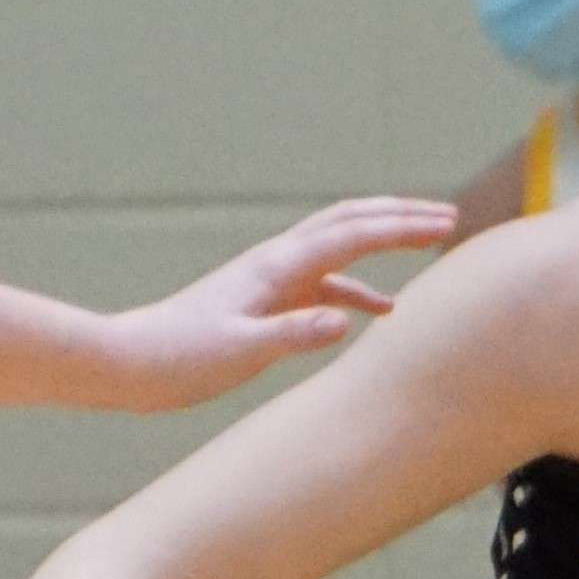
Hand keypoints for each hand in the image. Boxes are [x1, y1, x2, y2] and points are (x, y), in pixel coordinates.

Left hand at [104, 198, 454, 410]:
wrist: (129, 362)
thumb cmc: (179, 358)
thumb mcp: (240, 352)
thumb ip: (293, 335)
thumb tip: (349, 320)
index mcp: (276, 268)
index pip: (353, 234)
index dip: (403, 227)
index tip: (447, 224)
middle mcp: (276, 264)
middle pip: (349, 223)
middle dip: (400, 216)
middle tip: (450, 217)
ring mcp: (270, 281)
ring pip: (338, 249)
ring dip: (382, 244)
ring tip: (427, 248)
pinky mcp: (263, 303)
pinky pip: (322, 286)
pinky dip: (356, 289)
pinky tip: (377, 312)